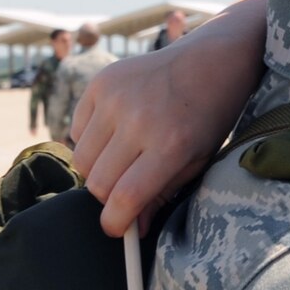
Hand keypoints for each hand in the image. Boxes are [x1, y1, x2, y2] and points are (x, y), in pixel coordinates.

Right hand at [71, 0, 266, 236]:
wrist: (213, 59)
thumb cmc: (210, 115)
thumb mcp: (197, 159)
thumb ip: (162, 194)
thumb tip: (131, 229)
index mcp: (171, 144)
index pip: (124, 198)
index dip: (115, 223)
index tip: (116, 229)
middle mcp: (139, 120)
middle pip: (97, 183)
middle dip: (108, 197)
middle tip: (125, 191)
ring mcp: (116, 98)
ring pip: (82, 158)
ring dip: (97, 169)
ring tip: (124, 158)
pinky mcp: (100, 82)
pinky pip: (76, 128)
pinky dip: (91, 139)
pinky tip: (118, 130)